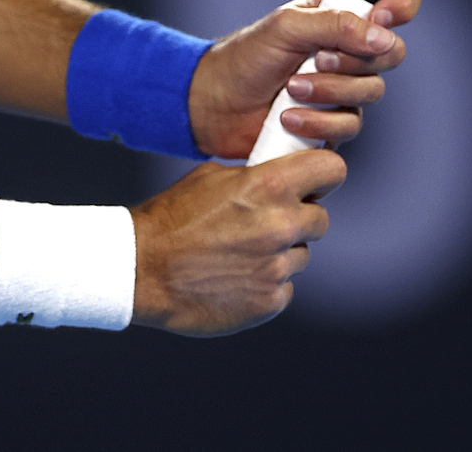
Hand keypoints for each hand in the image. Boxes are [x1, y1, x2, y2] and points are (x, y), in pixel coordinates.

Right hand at [131, 149, 345, 334]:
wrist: (140, 268)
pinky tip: (234, 276)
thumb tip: (279, 179)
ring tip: (239, 252)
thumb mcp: (209, 178)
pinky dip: (265, 282)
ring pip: (300, 254)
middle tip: (265, 222)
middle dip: (298, 218)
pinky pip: (284, 286)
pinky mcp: (271, 301)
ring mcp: (277, 267)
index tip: (314, 181)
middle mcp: (280, 226)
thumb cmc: (170, 220)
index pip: (331, 170)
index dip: (323, 175)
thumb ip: (253, 178)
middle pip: (320, 219)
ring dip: (279, 252)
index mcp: (268, 187)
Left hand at [186, 0, 421, 158]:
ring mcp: (343, 88)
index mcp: (340, 16)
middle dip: (353, 60)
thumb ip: (335, 24)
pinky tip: (288, 116)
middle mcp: (348, 51)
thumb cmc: (245, 57)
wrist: (215, 104)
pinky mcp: (333, 122)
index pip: (393, 1)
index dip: (400, 6)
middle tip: (317, 59)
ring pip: (371, 92)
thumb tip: (382, 34)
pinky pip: (349, 125)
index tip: (382, 17)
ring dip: (329, 91)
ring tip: (291, 88)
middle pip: (390, 53)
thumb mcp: (287, 27)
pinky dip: (318, 121)